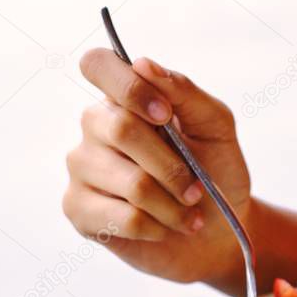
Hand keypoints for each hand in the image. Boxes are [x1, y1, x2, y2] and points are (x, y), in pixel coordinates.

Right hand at [63, 49, 251, 285]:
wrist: (218, 233)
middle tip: (197, 189)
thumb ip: (186, 94)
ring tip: (188, 213)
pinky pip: (125, 218)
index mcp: (125, 100)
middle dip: (174, 167)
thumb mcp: (216, 130)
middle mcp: (95, 127)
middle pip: (122, 129)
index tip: (166, 115)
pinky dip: (159, 228)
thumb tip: (143, 64)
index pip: (98, 65)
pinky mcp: (78, 209)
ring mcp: (81, 167)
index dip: (130, 87)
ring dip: (175, 205)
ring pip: (132, 184)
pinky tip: (164, 228)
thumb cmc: (216, 175)